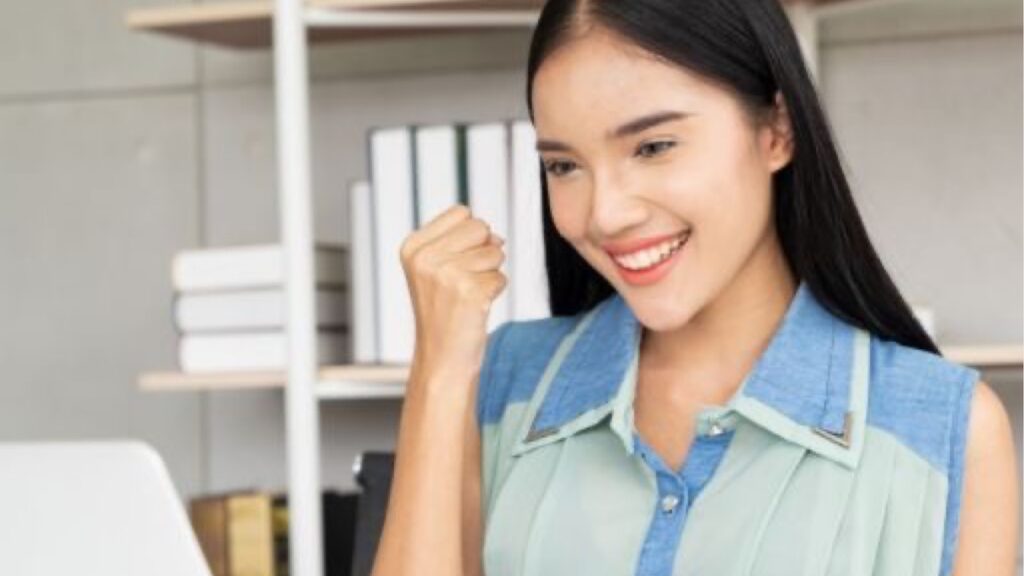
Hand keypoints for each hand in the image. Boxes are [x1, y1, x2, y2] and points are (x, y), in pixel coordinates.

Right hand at [399, 204, 507, 377]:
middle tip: (463, 281)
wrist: (442, 358)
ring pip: (495, 252)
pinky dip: (495, 292)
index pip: (462, 212)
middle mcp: (425, 258)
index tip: (454, 264)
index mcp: (412, 247)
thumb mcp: (437, 269)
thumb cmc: (444, 312)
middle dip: (483, 252)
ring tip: (467, 295)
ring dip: (490, 273)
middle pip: (481, 227)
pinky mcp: (469, 292)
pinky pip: (502, 277)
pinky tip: (475, 308)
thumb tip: (496, 236)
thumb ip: (462, 240)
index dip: (469, 236)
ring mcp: (446, 275)